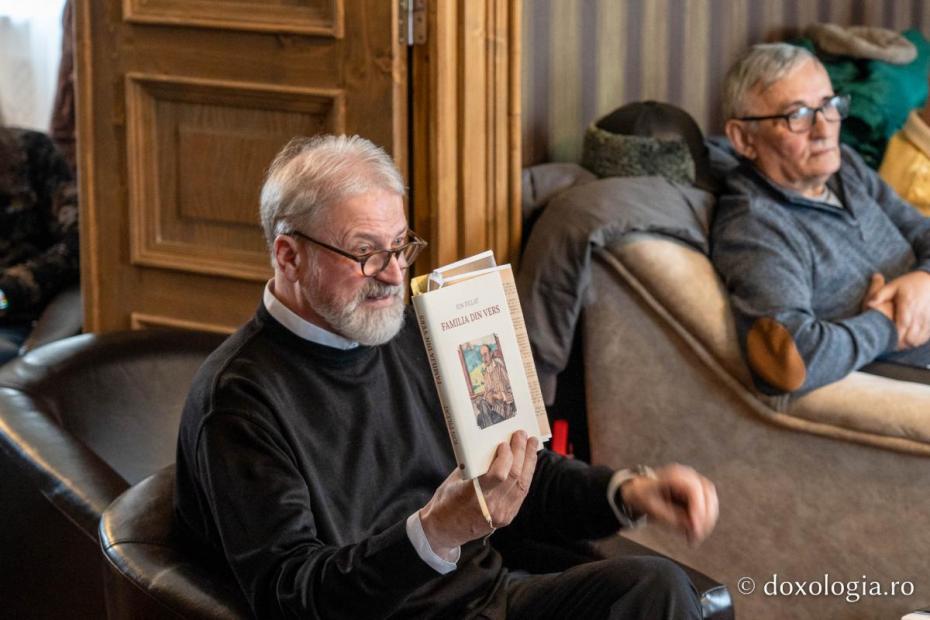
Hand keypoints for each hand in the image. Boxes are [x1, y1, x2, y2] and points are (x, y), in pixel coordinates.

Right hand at [419, 431, 538, 559]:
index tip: (505, 443)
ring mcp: (501, 514)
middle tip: (522, 435)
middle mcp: (490, 507)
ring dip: (529, 462)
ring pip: (522, 484)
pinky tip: (528, 463)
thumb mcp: (456, 479)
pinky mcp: (507, 517)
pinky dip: (526, 475)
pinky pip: (521, 493)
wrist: (445, 529)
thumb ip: (474, 465)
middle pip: (513, 476)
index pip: (498, 475)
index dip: (506, 456)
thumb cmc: (447, 500)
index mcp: (473, 495)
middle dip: (520, 452)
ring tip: (531, 444)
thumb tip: (493, 445)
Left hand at [620, 463, 717, 545]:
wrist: (640, 491)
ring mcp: (694, 481)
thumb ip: (672, 517)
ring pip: (711, 499)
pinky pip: (709, 504)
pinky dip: (706, 518)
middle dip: (706, 516)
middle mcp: (687, 475)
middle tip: (697, 535)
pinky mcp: (698, 491)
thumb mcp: (651, 508)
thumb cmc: (644, 495)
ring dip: (708, 519)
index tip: (696, 527)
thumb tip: (693, 527)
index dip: (698, 509)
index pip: (694, 489)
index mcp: (673, 475)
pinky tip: (696, 530)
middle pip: (707, 492)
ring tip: (696, 535)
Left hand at [865, 271, 929, 348]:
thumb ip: (880, 294)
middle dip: (900, 344)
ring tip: (898, 346)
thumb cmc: (909, 283)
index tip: (886, 343)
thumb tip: (869, 303)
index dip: (894, 336)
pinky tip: (908, 341)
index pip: (902, 325)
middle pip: (911, 335)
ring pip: (919, 338)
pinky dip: (917, 341)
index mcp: (908, 305)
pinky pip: (926, 336)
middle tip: (890, 347)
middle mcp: (919, 313)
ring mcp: (927, 317)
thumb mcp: (893, 285)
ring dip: (908, 344)